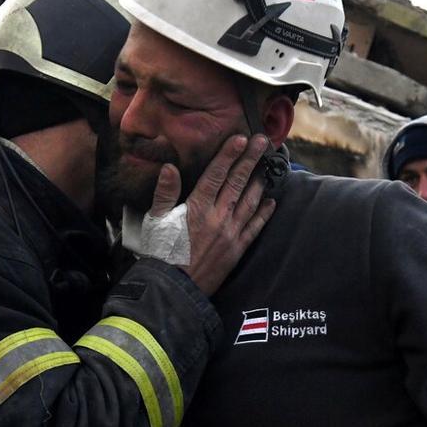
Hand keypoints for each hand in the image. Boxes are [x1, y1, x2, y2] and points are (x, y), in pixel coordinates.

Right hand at [148, 134, 275, 294]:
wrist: (173, 288)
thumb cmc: (159, 253)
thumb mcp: (154, 220)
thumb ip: (164, 193)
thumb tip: (169, 167)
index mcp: (197, 208)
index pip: (216, 175)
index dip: (229, 155)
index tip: (240, 138)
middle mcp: (218, 217)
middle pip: (237, 183)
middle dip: (250, 160)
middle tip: (263, 142)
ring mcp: (230, 233)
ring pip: (249, 202)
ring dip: (259, 182)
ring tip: (267, 166)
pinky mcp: (237, 249)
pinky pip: (255, 228)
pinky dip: (264, 214)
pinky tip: (271, 202)